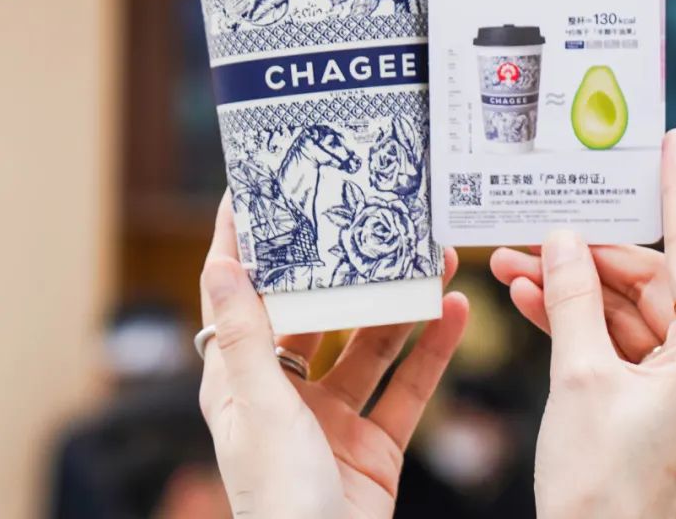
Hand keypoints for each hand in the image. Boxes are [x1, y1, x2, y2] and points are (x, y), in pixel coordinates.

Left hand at [199, 194, 468, 518]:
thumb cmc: (277, 506)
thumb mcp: (260, 410)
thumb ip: (247, 334)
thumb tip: (221, 261)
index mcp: (241, 384)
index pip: (239, 296)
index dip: (248, 244)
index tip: (263, 188)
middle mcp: (284, 397)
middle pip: (317, 313)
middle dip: (348, 266)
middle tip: (374, 213)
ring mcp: (332, 423)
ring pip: (371, 344)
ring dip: (402, 302)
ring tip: (434, 254)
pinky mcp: (376, 450)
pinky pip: (408, 389)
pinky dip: (433, 351)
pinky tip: (455, 312)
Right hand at [492, 129, 675, 518]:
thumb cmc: (602, 484)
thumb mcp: (580, 374)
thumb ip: (572, 295)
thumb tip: (563, 237)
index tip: (673, 141)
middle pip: (647, 282)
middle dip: (584, 258)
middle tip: (530, 236)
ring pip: (626, 312)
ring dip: (571, 291)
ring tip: (513, 266)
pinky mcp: (660, 405)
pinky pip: (620, 345)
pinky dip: (579, 325)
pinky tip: (531, 301)